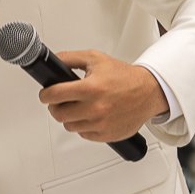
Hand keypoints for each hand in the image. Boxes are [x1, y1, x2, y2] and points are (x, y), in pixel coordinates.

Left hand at [38, 51, 165, 142]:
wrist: (148, 92)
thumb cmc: (124, 77)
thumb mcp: (95, 59)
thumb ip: (70, 58)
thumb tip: (52, 62)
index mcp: (90, 88)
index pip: (54, 95)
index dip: (45, 94)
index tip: (46, 94)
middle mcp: (95, 108)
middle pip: (58, 114)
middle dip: (55, 106)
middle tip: (61, 101)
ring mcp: (100, 124)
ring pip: (69, 126)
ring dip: (69, 117)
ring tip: (78, 107)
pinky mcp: (106, 135)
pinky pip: (83, 134)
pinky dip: (83, 126)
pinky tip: (90, 115)